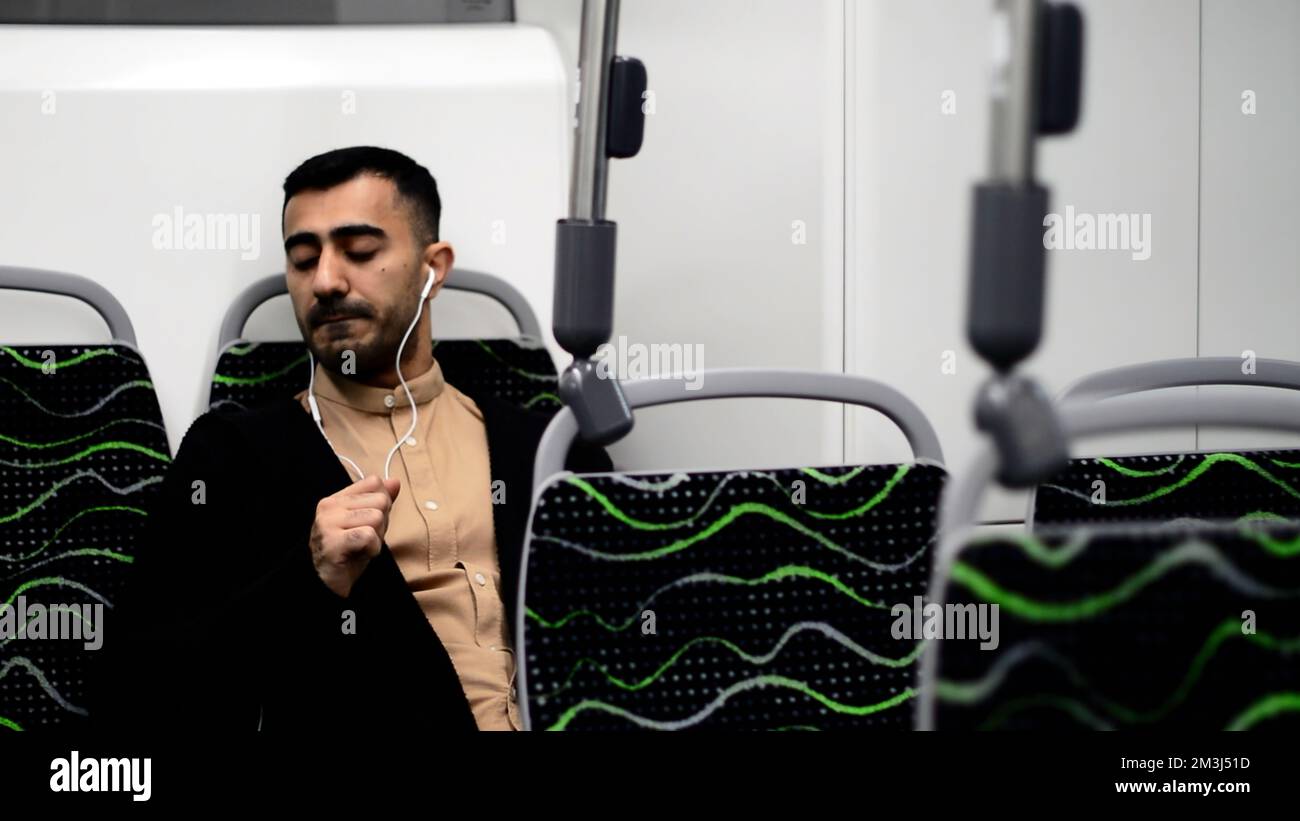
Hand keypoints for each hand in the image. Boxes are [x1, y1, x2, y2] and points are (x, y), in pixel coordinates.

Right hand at [308, 474, 400, 597]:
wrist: (328, 583)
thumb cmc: (349, 553)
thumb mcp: (367, 522)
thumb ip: (380, 501)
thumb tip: (395, 481)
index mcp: (336, 498)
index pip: (374, 482)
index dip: (381, 504)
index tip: (367, 523)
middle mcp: (329, 506)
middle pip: (380, 500)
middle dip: (381, 524)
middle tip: (364, 540)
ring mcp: (328, 523)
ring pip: (377, 517)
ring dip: (377, 537)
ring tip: (360, 547)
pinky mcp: (333, 540)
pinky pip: (370, 536)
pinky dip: (372, 549)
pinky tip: (359, 554)